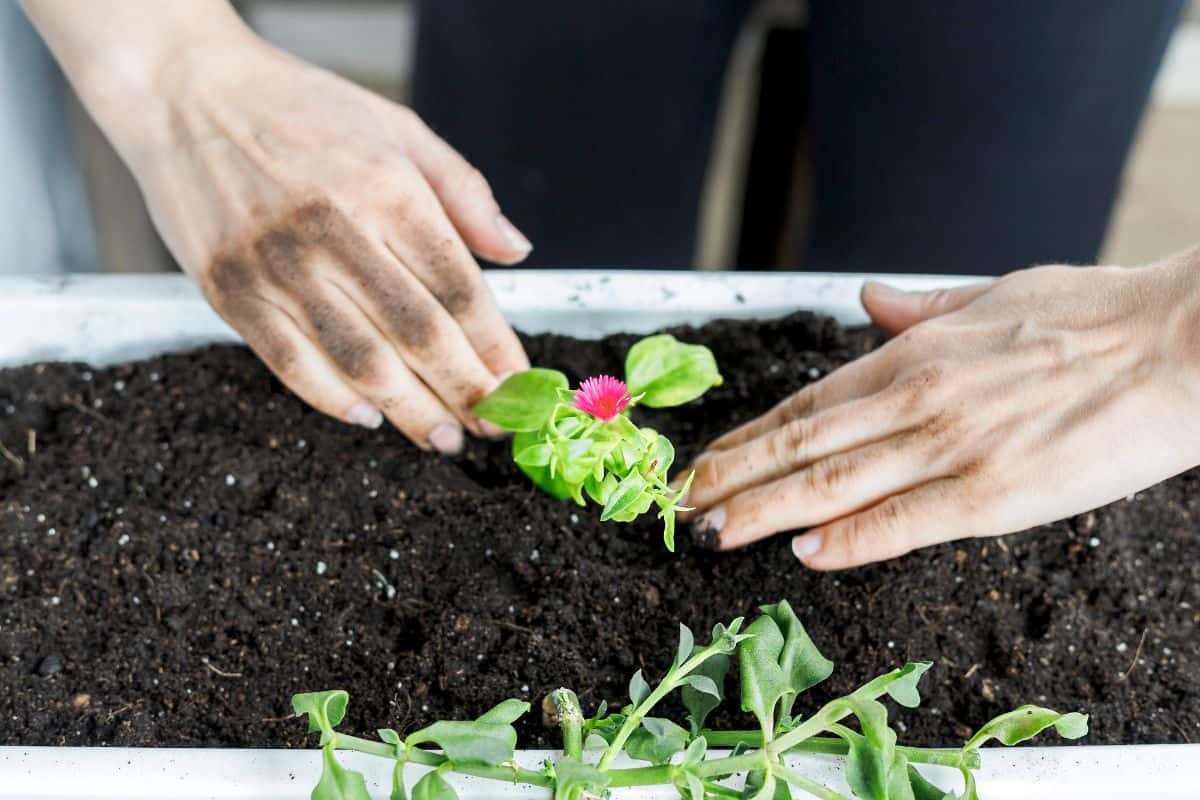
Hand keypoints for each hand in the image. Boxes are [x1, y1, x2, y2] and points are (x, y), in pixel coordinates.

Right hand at [28, 1, 530, 451]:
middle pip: (419, 336)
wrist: (187, 93)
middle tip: (491, 427)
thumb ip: (464, 192)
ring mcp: (279, 267)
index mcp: (386, 189)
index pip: (460, 289)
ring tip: (442, 437)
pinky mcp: (231, 291)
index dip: (496, 347)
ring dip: (411, 411)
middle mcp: (335, 232)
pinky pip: (292, 364)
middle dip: (465, 392)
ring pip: (362, 362)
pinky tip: (369, 416)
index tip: (519, 382)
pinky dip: (334, 400)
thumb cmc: (300, 108)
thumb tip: (516, 250)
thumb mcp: (398, 127)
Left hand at [680, 252, 1199, 568]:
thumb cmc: (1094, 315)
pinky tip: (804, 551)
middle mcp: (916, 398)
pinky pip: (902, 521)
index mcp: (915, 353)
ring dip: (762, 509)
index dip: (750, 437)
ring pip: (831, 483)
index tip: (709, 459)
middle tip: (681, 503)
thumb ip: (922, 308)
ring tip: (712, 530)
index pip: (808, 403)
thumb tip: (870, 298)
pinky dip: (847, 537)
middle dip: (733, 476)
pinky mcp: (991, 493)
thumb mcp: (993, 293)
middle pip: (801, 445)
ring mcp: (949, 447)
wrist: (1179, 343)